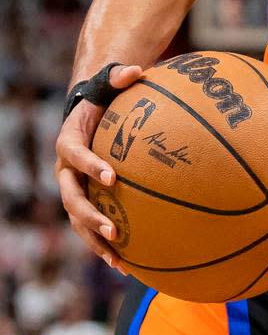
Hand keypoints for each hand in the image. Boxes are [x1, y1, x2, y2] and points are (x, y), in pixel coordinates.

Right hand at [54, 63, 142, 271]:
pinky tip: (127, 264)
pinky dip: (105, 245)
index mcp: (69, 143)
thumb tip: (136, 70)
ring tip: (119, 259)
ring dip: (96, 240)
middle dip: (91, 216)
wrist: (86, 115)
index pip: (74, 156)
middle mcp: (64, 172)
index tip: (113, 177)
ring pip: (77, 221)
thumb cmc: (101, 98)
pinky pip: (91, 227)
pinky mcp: (85, 201)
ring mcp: (72, 190)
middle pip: (71, 199)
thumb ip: (119, 77)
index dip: (90, 166)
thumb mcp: (107, 83)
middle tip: (115, 230)